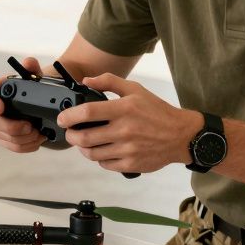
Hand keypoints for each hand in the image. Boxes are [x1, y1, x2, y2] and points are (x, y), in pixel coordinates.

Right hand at [0, 56, 45, 153]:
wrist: (39, 104)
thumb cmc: (33, 88)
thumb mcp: (35, 77)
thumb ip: (32, 68)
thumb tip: (29, 62)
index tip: (1, 107)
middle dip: (11, 127)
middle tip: (30, 126)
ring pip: (3, 137)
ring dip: (23, 138)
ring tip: (40, 134)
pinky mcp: (5, 138)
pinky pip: (11, 147)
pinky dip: (26, 146)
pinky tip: (38, 141)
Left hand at [56, 73, 200, 173]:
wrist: (181, 135)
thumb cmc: (157, 111)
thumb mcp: (135, 89)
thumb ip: (109, 81)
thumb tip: (86, 80)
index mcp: (123, 109)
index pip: (87, 113)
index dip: (69, 116)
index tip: (63, 118)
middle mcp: (124, 130)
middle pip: (84, 137)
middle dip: (71, 136)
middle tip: (70, 132)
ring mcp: (127, 150)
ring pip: (91, 154)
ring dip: (83, 148)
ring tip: (84, 142)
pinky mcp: (131, 164)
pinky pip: (105, 164)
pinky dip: (99, 158)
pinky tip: (102, 150)